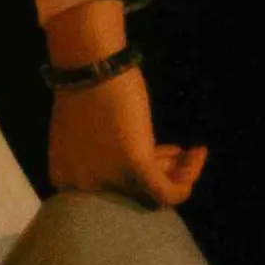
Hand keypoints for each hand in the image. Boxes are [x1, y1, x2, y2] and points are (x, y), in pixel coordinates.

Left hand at [46, 70, 203, 205]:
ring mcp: (106, 180)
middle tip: (173, 152)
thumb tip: (152, 169)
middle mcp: (82, 188)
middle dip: (157, 173)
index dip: (138, 177)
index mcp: (65, 180)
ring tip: (185, 150)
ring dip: (176, 171)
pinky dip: (189, 175)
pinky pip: (169, 191)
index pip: (111, 197)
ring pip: (153, 195)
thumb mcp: (90, 136)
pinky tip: (199, 152)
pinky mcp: (132, 167)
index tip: (154, 157)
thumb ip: (108, 159)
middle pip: (134, 197)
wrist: (90, 66)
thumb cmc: (87, 92)